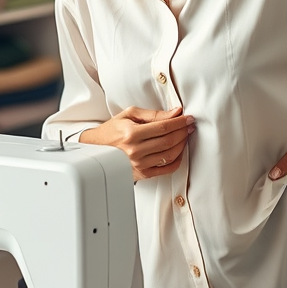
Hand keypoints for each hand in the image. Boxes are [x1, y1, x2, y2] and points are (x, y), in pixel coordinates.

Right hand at [79, 107, 194, 180]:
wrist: (97, 149)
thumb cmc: (112, 130)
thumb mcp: (130, 115)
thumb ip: (154, 114)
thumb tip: (175, 113)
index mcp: (131, 134)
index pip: (164, 127)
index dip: (180, 122)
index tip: (188, 118)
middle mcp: (135, 151)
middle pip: (169, 141)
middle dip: (183, 131)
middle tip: (189, 125)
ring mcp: (139, 164)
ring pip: (170, 155)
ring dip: (182, 144)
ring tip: (184, 136)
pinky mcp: (142, 174)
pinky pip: (166, 169)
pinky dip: (177, 160)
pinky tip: (178, 151)